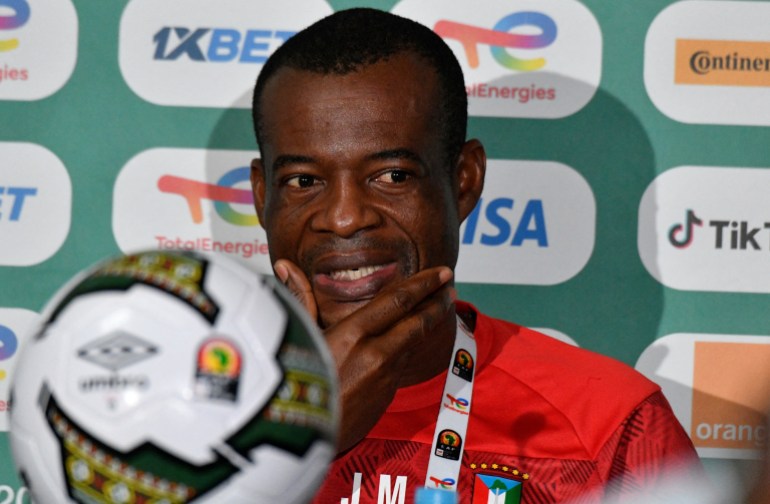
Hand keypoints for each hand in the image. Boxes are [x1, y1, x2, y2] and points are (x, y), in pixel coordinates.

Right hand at [273, 259, 454, 452]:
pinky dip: (409, 346)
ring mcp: (385, 376)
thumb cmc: (291, 383)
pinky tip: (410, 337)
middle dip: (437, 301)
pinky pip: (401, 363)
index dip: (423, 284)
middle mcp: (375, 353)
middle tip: (450, 285)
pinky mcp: (386, 394)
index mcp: (352, 333)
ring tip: (437, 306)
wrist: (297, 435)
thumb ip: (300, 297)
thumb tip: (285, 264)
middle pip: (417, 321)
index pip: (398, 300)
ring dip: (426, 323)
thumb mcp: (297, 336)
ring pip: (411, 342)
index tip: (442, 272)